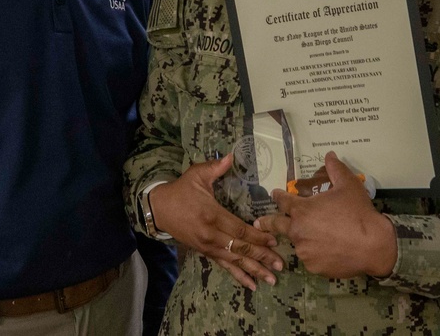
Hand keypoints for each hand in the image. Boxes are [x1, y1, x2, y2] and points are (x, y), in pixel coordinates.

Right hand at [149, 154, 284, 289]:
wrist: (159, 209)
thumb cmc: (181, 190)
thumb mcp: (197, 174)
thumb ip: (215, 167)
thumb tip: (231, 155)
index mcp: (212, 215)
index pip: (239, 229)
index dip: (257, 237)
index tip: (274, 241)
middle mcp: (211, 235)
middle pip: (240, 248)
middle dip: (261, 257)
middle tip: (280, 264)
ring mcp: (208, 246)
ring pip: (235, 260)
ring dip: (254, 270)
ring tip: (271, 279)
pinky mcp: (205, 252)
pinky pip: (224, 265)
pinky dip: (238, 275)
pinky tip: (251, 284)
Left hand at [254, 152, 397, 278]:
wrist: (373, 245)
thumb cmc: (358, 213)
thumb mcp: (348, 185)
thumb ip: (335, 169)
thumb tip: (329, 155)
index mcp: (302, 210)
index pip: (282, 201)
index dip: (278, 196)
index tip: (275, 195)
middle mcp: (297, 231)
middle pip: (276, 225)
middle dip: (267, 222)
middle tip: (259, 222)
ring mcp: (304, 251)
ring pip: (298, 243)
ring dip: (301, 238)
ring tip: (315, 237)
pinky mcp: (313, 267)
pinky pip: (311, 258)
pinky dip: (316, 254)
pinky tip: (328, 250)